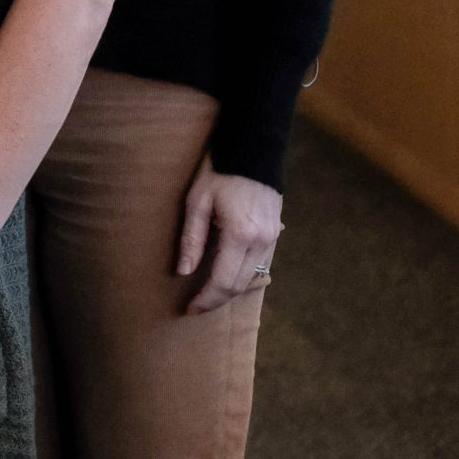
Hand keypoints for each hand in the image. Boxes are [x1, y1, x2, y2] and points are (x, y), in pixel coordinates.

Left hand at [177, 155, 283, 314]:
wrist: (252, 149)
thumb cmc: (218, 172)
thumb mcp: (197, 202)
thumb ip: (192, 239)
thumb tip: (183, 271)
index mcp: (240, 235)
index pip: (223, 280)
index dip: (206, 299)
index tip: (190, 309)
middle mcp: (262, 242)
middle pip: (240, 284)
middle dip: (217, 299)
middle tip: (196, 306)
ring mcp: (273, 238)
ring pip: (252, 277)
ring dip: (231, 289)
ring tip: (208, 294)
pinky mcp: (276, 233)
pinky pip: (260, 264)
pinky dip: (243, 274)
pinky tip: (227, 275)